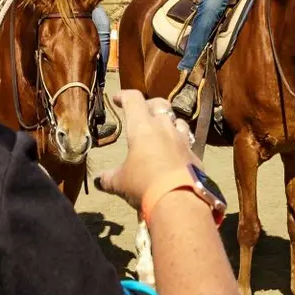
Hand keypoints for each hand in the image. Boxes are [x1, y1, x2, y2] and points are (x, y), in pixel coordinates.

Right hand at [95, 90, 198, 210]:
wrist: (178, 199)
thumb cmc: (143, 184)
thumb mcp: (120, 183)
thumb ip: (109, 178)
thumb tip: (99, 180)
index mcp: (142, 127)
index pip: (133, 100)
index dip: (124, 96)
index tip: (117, 98)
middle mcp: (164, 128)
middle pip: (159, 104)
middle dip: (149, 104)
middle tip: (142, 112)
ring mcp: (182, 140)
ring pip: (177, 121)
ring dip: (169, 122)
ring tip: (162, 130)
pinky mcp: (195, 155)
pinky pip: (187, 142)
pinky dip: (180, 143)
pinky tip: (175, 152)